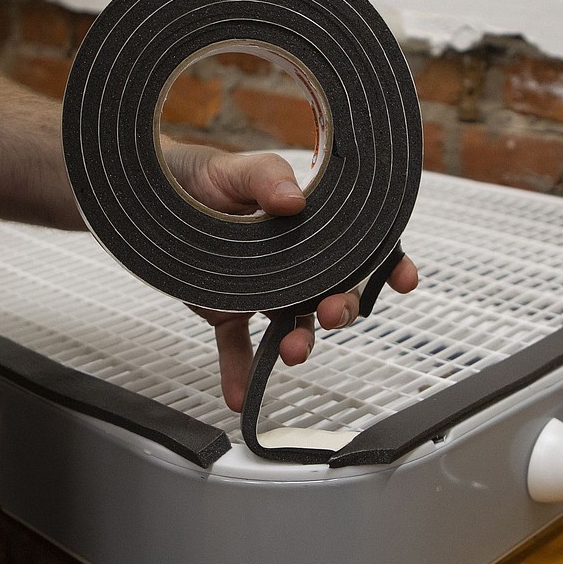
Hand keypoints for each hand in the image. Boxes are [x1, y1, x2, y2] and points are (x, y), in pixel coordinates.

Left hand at [162, 139, 418, 411]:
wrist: (158, 196)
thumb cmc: (206, 176)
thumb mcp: (237, 169)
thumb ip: (266, 178)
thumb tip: (293, 199)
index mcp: (310, 226)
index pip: (360, 247)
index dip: (389, 265)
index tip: (404, 279)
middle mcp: (295, 265)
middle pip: (333, 293)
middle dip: (342, 308)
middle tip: (334, 313)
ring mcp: (264, 291)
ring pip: (294, 324)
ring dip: (301, 342)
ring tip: (294, 352)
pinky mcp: (228, 310)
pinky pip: (239, 347)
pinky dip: (240, 371)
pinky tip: (240, 394)